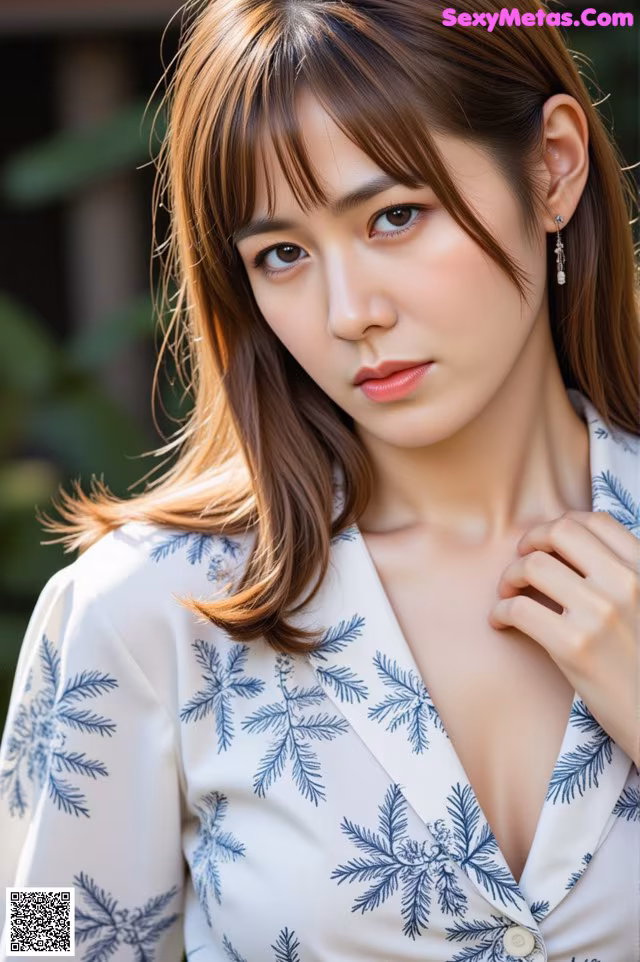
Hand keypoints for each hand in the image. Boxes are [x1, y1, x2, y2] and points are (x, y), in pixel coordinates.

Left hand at [489, 510, 638, 765]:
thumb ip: (621, 575)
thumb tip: (571, 546)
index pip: (595, 521)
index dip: (559, 525)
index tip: (544, 544)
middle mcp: (625, 584)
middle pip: (559, 532)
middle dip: (529, 541)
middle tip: (520, 562)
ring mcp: (600, 614)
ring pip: (533, 566)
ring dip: (509, 576)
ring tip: (508, 592)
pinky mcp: (574, 647)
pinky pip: (518, 608)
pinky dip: (500, 610)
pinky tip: (501, 621)